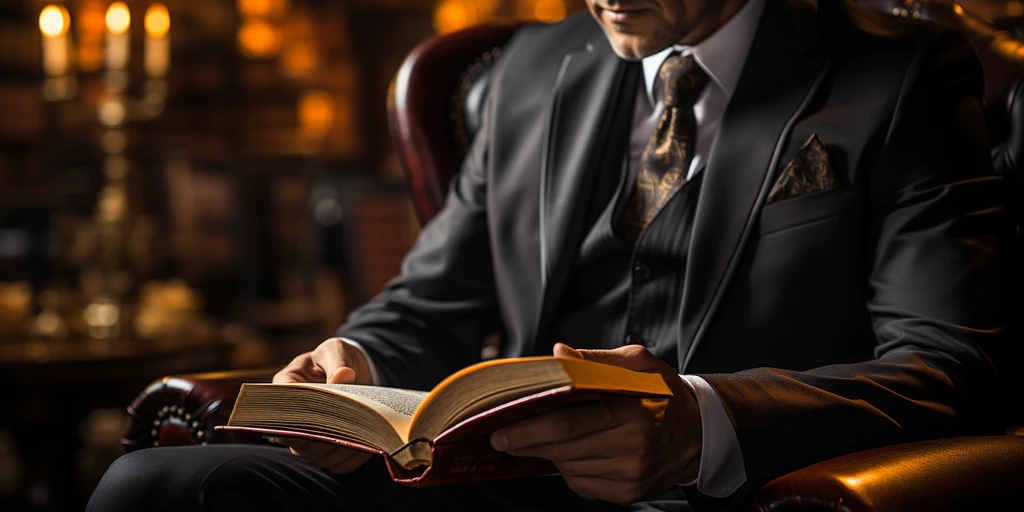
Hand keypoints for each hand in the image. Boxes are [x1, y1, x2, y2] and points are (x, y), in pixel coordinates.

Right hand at [272, 337, 373, 472]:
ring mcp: (305, 435)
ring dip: (340, 449)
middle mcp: (289, 415)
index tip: (325, 415)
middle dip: (326, 436)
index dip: (300, 417)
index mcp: (285, 385)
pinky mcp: (323, 448)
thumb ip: (338, 362)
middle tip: (352, 427)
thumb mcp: (336, 350)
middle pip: (298, 439)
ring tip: (364, 435)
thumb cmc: (336, 357)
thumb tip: (343, 376)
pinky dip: (351, 459)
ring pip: (315, 455)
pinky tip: (369, 445)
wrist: (350, 369)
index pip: (281, 408)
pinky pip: (334, 463)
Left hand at [489, 343, 701, 504]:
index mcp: (633, 414)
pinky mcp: (628, 493)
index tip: (501, 428)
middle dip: (526, 443)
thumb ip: (596, 361)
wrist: (700, 434)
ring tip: (533, 439)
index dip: (531, 428)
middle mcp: (632, 449)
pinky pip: (581, 482)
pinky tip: (570, 451)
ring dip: (545, 454)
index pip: (571, 423)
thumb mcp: (638, 363)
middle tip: (499, 438)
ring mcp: (630, 476)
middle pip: (563, 449)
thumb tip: (557, 355)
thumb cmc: (665, 392)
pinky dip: (568, 467)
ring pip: (569, 467)